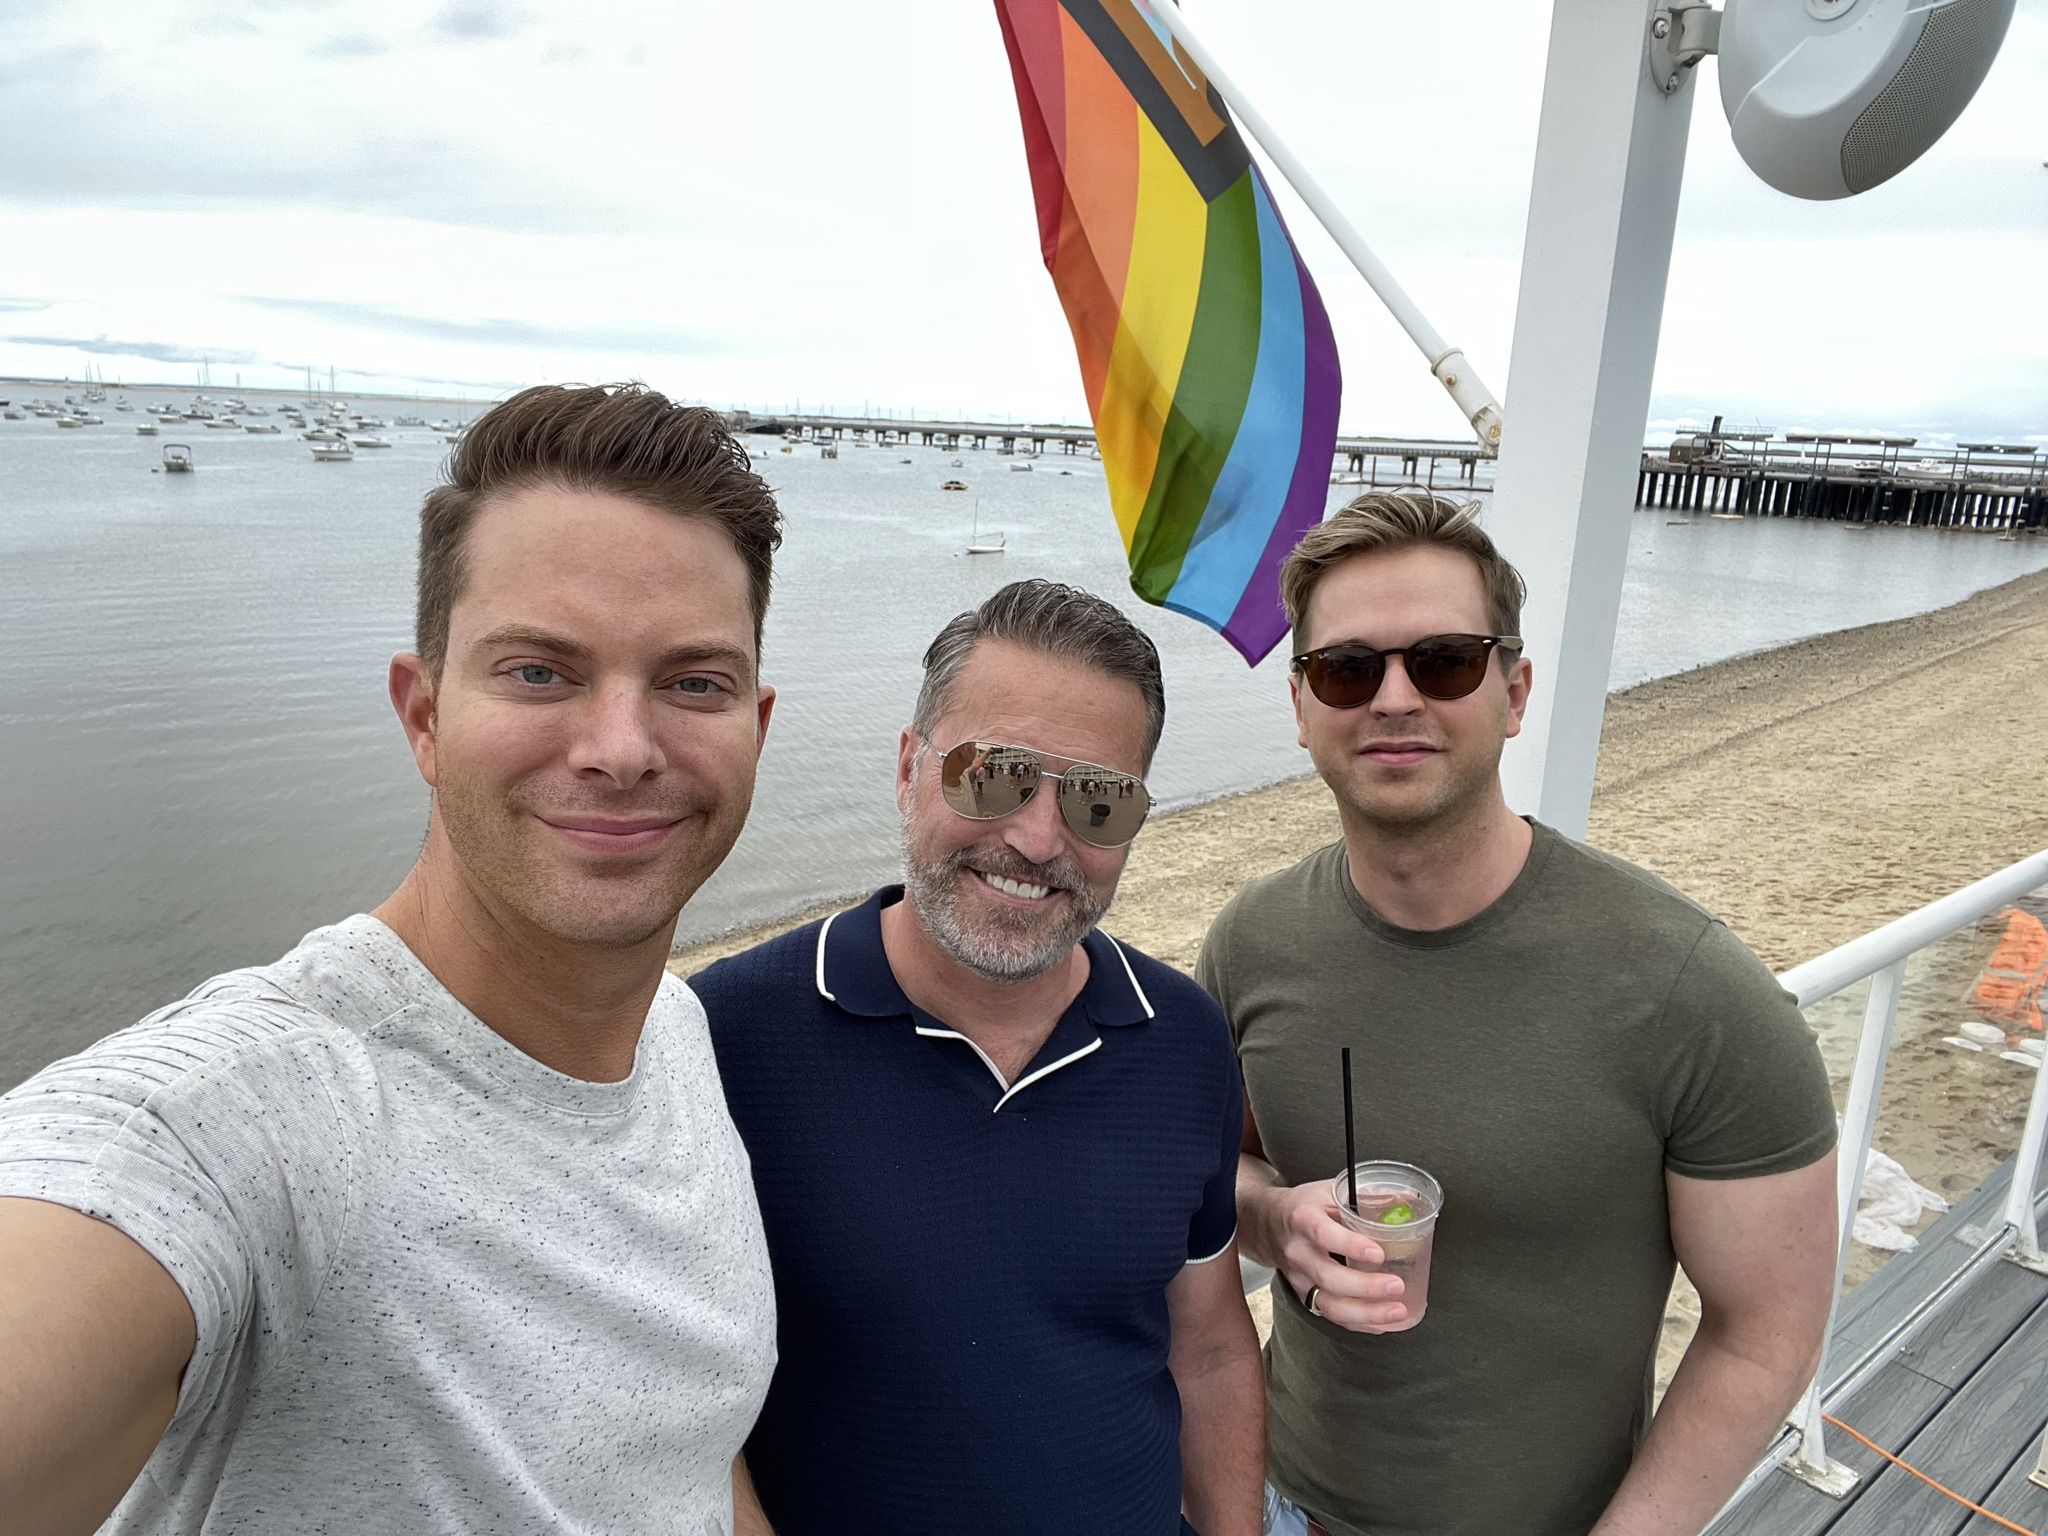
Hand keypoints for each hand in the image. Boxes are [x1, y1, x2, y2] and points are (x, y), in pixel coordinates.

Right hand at [1253, 1179, 1408, 1332]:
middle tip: (1396, 1286)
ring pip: (1329, 1304)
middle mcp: (1298, 1252)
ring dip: (1366, 1313)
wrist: (1269, 1225)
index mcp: (1303, 1219)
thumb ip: (1365, 1194)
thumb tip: (1409, 1197)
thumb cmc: (1306, 1206)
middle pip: (1328, 1277)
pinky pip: (1332, 1315)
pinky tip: (1383, 1323)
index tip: (1379, 1254)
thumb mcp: (1329, 1190)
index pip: (1323, 1234)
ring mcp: (1300, 1278)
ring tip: (1398, 1311)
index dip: (1350, 1246)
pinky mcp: (1305, 1295)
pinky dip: (1360, 1323)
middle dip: (1365, 1287)